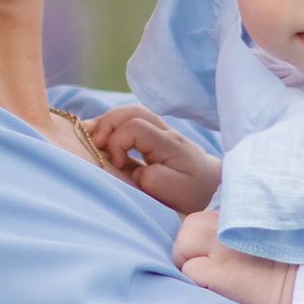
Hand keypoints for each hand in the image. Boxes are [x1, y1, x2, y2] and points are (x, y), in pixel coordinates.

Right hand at [83, 105, 222, 214]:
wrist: (213, 187)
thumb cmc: (193, 192)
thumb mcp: (173, 191)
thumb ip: (150, 179)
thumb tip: (131, 168)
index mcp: (168, 143)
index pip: (135, 127)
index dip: (118, 142)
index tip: (120, 165)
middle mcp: (165, 132)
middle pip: (131, 111)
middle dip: (108, 123)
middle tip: (94, 143)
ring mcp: (161, 132)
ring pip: (131, 112)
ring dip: (108, 122)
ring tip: (90, 135)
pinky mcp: (156, 137)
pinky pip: (133, 122)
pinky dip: (114, 126)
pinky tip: (100, 136)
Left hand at [172, 208, 297, 303]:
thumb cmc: (293, 265)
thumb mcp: (268, 234)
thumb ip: (242, 228)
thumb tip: (214, 242)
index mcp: (243, 214)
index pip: (204, 220)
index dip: (205, 240)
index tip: (219, 256)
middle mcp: (232, 224)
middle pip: (189, 226)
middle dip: (191, 248)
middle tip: (209, 267)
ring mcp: (225, 246)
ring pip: (182, 246)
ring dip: (190, 263)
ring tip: (210, 278)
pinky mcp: (222, 272)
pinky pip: (190, 272)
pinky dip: (198, 283)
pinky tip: (219, 290)